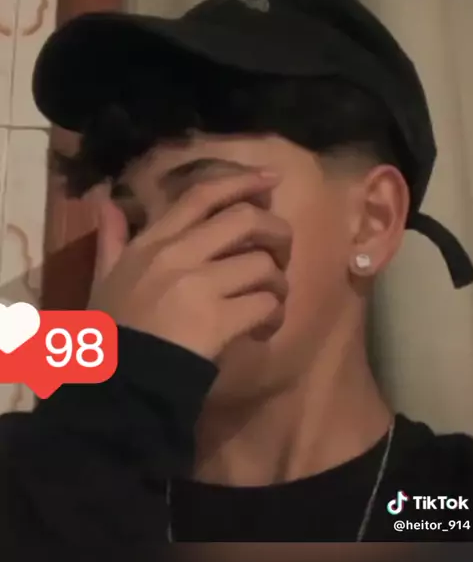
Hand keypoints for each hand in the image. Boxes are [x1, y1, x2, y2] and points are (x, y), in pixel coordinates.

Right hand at [89, 170, 291, 360]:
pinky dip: (273, 315)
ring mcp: (199, 284)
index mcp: (152, 242)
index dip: (241, 182)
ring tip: (271, 301)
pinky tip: (264, 328)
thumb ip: (111, 239)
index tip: (271, 178)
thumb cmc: (109, 332)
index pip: (202, 196)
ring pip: (263, 263)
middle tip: (282, 254)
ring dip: (278, 283)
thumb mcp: (103, 278)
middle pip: (246, 220)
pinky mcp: (218, 318)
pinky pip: (266, 303)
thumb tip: (107, 202)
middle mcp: (178, 253)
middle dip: (277, 232)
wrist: (115, 383)